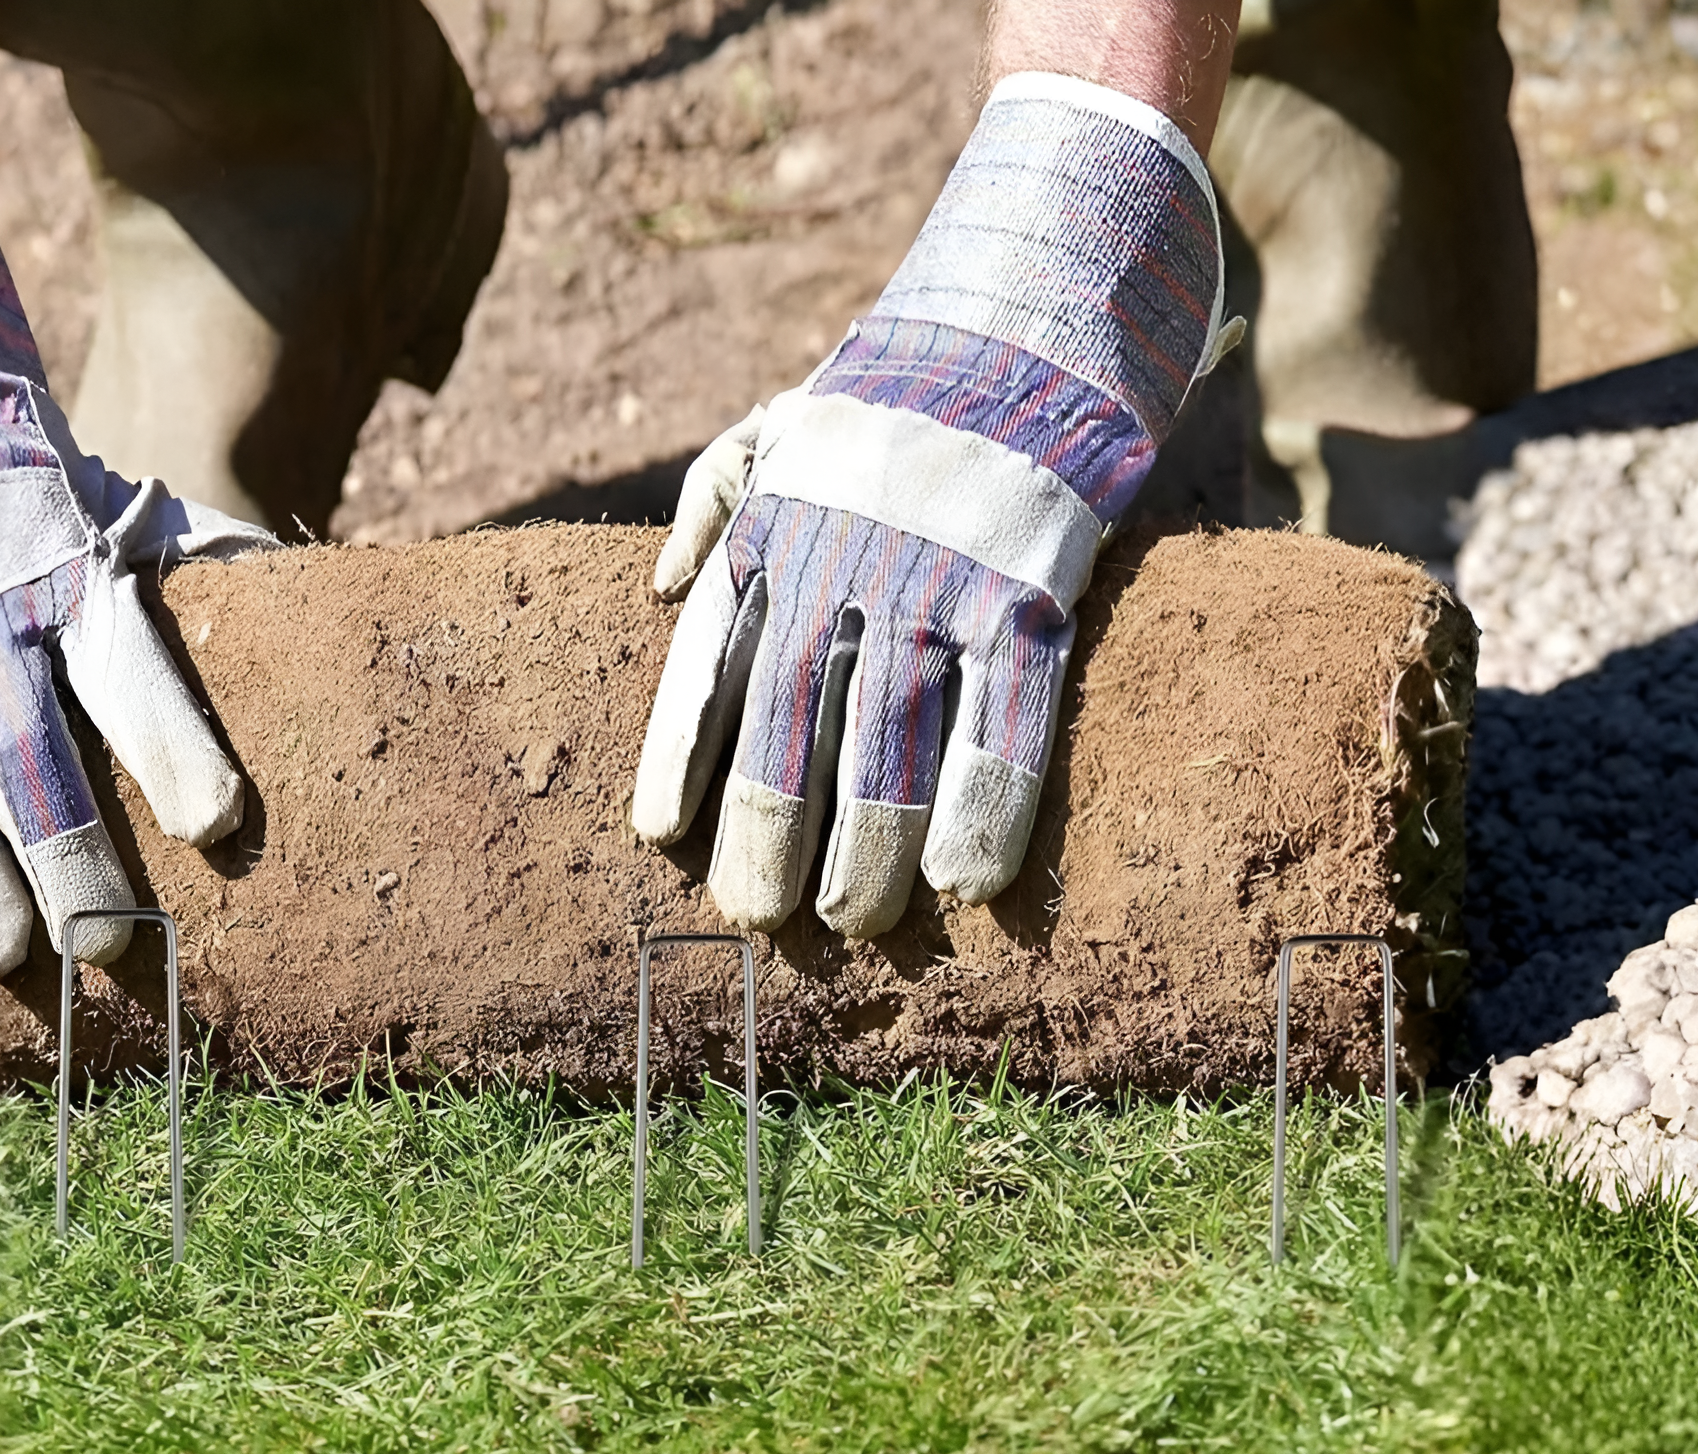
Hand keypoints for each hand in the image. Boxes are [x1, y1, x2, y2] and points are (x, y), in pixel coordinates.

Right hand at [0, 143, 272, 981]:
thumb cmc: (32, 491)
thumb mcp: (123, 509)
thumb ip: (202, 551)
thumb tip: (278, 569)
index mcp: (67, 595)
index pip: (134, 680)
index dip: (178, 752)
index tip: (220, 825)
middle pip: (30, 766)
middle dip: (66, 859)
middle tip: (97, 947)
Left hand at [633, 76, 1240, 936]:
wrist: (1039, 287)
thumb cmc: (902, 376)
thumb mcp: (782, 413)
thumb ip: (713, 499)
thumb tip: (658, 591)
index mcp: (779, 528)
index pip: (706, 666)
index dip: (678, 758)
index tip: (659, 837)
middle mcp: (846, 561)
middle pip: (787, 727)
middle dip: (768, 833)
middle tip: (758, 919)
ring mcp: (941, 576)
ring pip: (889, 743)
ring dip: (867, 847)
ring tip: (849, 922)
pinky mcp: (1035, 585)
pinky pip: (1006, 719)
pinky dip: (984, 806)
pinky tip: (964, 883)